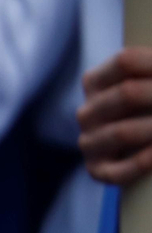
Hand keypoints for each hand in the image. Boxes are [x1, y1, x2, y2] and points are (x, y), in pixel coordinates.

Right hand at [79, 47, 151, 186]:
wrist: (143, 142)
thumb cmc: (149, 105)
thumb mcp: (148, 84)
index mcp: (96, 82)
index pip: (126, 61)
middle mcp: (87, 112)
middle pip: (128, 93)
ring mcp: (89, 142)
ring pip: (124, 132)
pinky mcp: (97, 170)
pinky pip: (119, 171)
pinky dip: (145, 162)